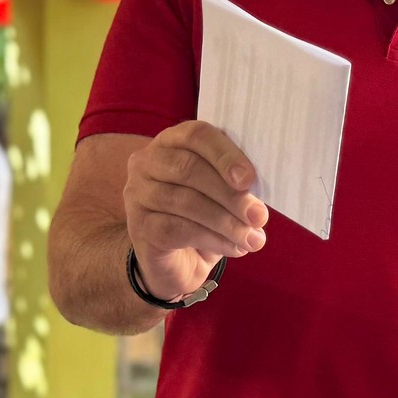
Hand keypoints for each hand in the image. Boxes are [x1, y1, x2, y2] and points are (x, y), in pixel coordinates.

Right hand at [123, 121, 267, 302]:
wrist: (177, 262)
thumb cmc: (203, 218)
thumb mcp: (222, 195)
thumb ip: (236, 185)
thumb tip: (259, 199)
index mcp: (171, 142)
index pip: (196, 135)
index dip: (225, 155)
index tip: (250, 179)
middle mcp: (147, 163)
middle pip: (188, 168)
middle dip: (229, 194)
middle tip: (259, 216)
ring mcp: (138, 195)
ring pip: (185, 202)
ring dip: (225, 222)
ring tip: (252, 239)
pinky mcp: (139, 227)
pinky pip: (177, 229)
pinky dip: (212, 239)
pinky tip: (234, 248)